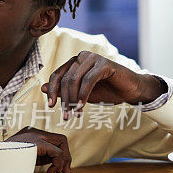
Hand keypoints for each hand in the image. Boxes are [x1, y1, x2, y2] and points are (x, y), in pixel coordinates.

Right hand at [7, 127, 70, 172]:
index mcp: (29, 133)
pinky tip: (50, 171)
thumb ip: (38, 156)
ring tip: (55, 172)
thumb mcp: (23, 156)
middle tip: (64, 171)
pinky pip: (57, 152)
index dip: (59, 154)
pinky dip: (58, 163)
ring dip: (63, 160)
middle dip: (66, 156)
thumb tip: (54, 163)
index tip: (57, 167)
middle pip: (60, 139)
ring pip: (62, 142)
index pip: (51, 139)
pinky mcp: (38, 143)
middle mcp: (34, 131)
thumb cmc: (5, 161)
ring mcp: (36, 136)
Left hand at [41, 51, 165, 118]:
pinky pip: (88, 80)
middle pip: (65, 79)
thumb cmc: (105, 90)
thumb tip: (42, 88)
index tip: (50, 106)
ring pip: (74, 80)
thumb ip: (63, 90)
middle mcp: (82, 57)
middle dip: (64, 99)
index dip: (51, 91)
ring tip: (75, 114)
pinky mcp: (104, 64)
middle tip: (65, 115)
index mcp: (74, 62)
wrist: (130, 90)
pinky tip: (82, 106)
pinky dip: (83, 95)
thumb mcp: (80, 93)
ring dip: (73, 100)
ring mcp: (93, 58)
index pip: (56, 75)